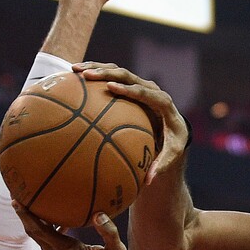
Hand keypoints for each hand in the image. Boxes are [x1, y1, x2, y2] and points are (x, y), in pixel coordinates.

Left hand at [14, 206, 138, 249]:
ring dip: (35, 224)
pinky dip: (48, 231)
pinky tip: (57, 221)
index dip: (27, 215)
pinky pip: (51, 244)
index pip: (40, 231)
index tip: (16, 200)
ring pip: (42, 240)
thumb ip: (109, 232)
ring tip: (32, 206)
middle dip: (25, 216)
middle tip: (17, 197)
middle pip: (35, 234)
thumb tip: (99, 214)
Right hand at [70, 63, 188, 182]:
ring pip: (118, 71)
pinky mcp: (131, 85)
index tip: (111, 88)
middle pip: (129, 76)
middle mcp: (152, 89)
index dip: (130, 89)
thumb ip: (160, 165)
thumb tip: (148, 181)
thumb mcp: (170, 154)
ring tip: (75, 70)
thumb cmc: (172, 142)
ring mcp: (140, 85)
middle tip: (87, 76)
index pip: (146, 93)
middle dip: (108, 73)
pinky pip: (112, 76)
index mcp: (163, 103)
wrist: (174, 128)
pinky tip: (74, 76)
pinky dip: (95, 73)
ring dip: (97, 68)